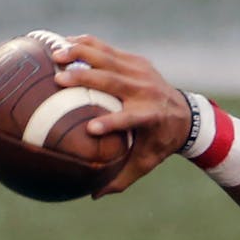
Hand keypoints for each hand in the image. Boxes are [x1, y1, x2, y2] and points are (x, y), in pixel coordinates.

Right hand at [50, 35, 190, 196]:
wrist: (185, 115)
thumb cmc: (159, 142)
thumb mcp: (146, 163)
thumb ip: (121, 178)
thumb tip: (95, 195)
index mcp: (150, 116)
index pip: (130, 119)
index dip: (112, 123)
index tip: (90, 130)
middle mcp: (146, 90)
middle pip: (113, 81)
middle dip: (86, 79)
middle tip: (58, 80)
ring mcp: (141, 71)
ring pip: (107, 57)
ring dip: (80, 54)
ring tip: (54, 55)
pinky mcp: (136, 60)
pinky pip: (106, 48)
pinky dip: (83, 44)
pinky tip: (60, 43)